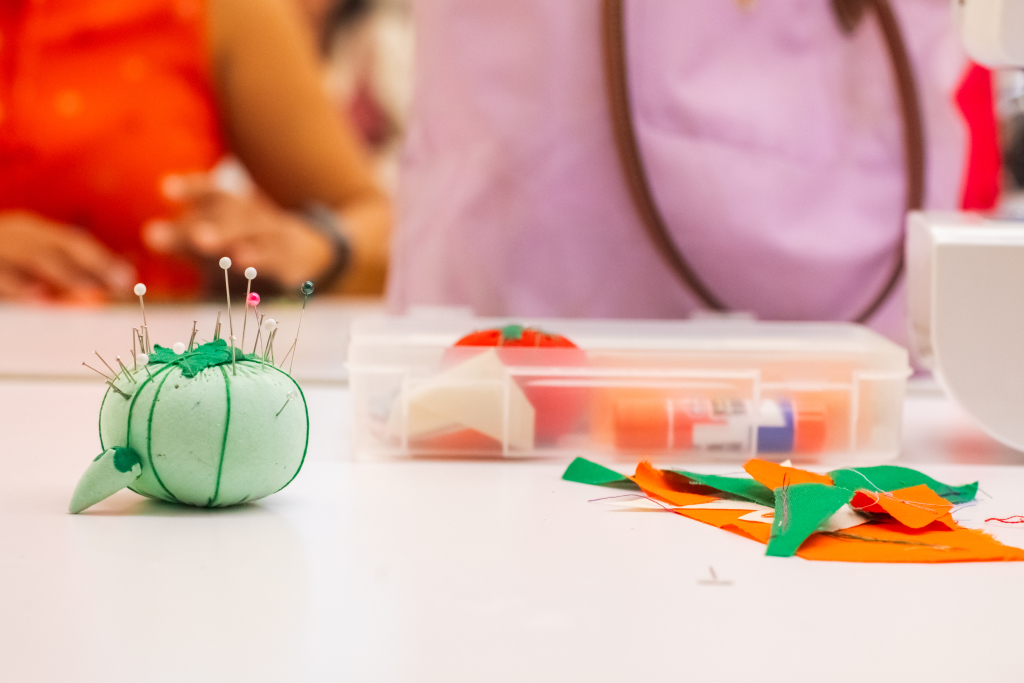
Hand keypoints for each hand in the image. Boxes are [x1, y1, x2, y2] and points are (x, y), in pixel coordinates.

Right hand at [0, 211, 135, 302]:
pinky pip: (0, 274)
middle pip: (53, 248)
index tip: (127, 278)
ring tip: (88, 289)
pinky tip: (38, 296)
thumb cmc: (5, 262)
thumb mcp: (33, 259)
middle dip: (86, 267)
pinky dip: (17, 285)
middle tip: (113, 286)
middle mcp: (12, 233)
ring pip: (27, 257)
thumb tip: (109, 286)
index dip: (101, 258)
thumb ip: (68, 272)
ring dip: (59, 274)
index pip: (71, 241)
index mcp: (30, 229)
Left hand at [144, 174, 334, 288]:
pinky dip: (266, 261)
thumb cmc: (247, 246)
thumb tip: (149, 234)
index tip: (166, 189)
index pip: (215, 193)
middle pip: (236, 217)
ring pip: (259, 237)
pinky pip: (281, 260)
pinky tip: (249, 266)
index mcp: (235, 208)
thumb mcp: (215, 242)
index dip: (194, 189)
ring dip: (241, 242)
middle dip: (217, 226)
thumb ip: (183, 240)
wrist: (311, 251)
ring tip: (223, 252)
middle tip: (195, 236)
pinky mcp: (293, 262)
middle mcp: (256, 218)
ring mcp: (277, 238)